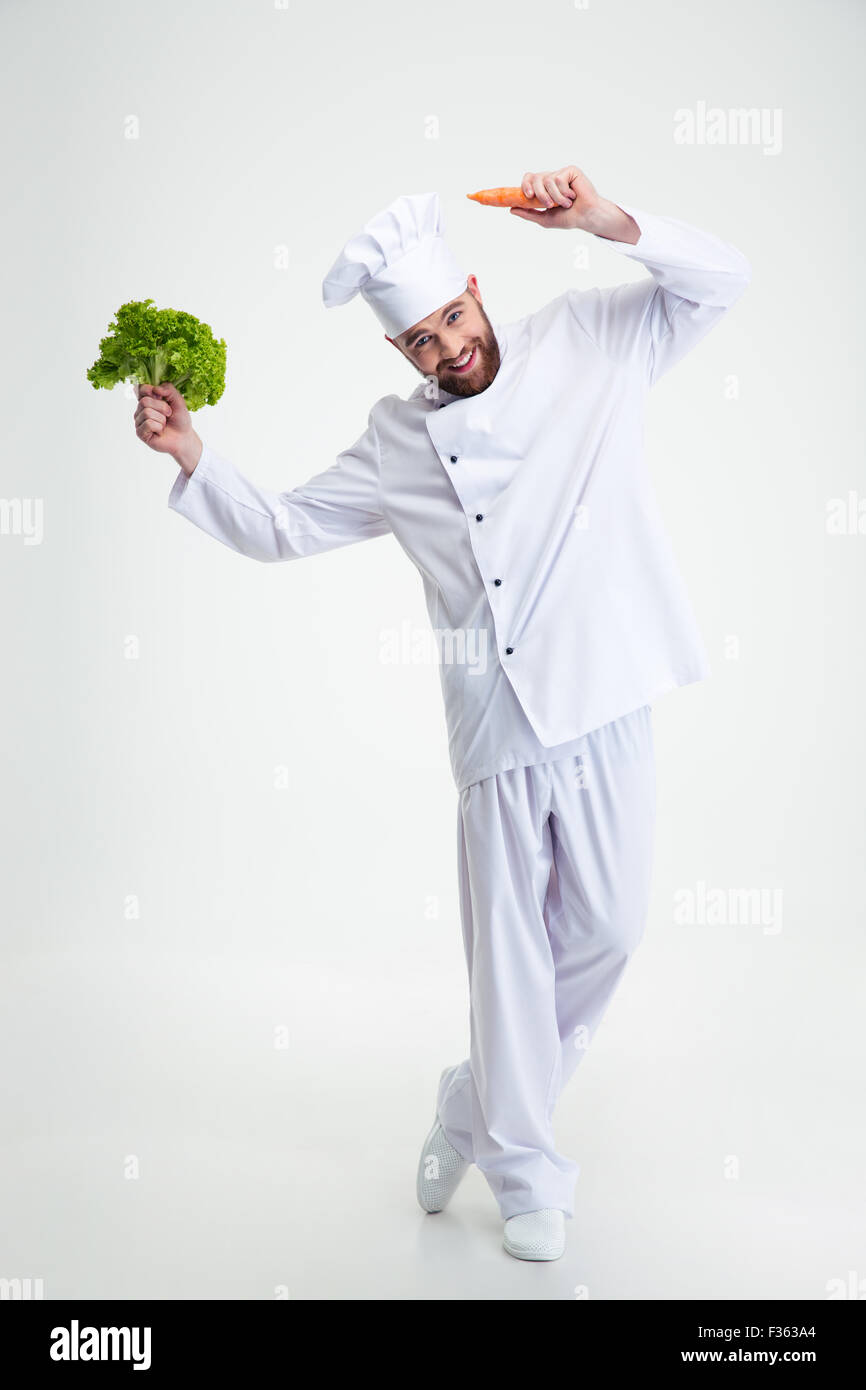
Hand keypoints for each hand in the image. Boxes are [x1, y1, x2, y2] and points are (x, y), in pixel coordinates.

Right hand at [134, 381, 200, 475]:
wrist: (183, 438)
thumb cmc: (179, 420)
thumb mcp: (178, 400)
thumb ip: (168, 389)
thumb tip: (155, 389)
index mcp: (147, 400)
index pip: (140, 389)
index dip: (150, 390)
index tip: (161, 397)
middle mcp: (140, 410)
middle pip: (144, 401)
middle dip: (162, 407)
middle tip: (168, 414)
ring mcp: (139, 421)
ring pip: (147, 412)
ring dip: (161, 419)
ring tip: (164, 424)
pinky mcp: (140, 433)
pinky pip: (148, 424)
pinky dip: (159, 427)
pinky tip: (160, 432)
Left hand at [510, 166, 638, 241]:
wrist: (586, 217)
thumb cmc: (569, 218)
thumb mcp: (544, 218)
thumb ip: (528, 213)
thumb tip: (511, 209)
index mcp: (544, 188)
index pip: (529, 179)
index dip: (525, 185)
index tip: (527, 196)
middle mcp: (551, 178)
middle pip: (535, 178)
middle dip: (539, 194)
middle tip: (548, 205)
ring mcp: (560, 174)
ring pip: (547, 180)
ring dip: (555, 197)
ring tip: (565, 204)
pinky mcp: (570, 171)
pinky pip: (559, 179)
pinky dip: (564, 192)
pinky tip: (572, 196)